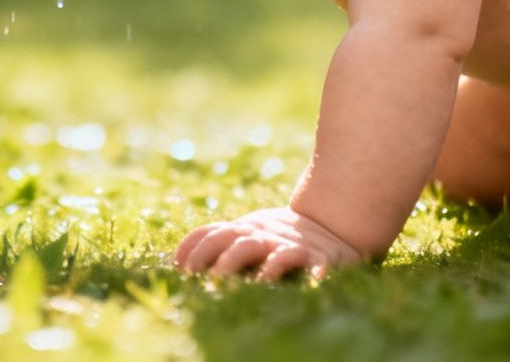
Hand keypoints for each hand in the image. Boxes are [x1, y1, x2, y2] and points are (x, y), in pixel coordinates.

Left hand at [173, 206, 362, 280]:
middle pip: (232, 239)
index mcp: (244, 229)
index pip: (213, 232)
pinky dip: (304, 271)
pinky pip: (309, 260)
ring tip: (224, 277)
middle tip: (197, 277)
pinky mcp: (317, 256)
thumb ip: (219, 241)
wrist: (333, 227)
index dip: (193, 247)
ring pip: (261, 247)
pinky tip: (299, 283)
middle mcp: (262, 233)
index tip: (177, 267)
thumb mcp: (249, 234)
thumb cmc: (279, 238)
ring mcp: (288, 243)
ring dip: (240, 260)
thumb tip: (178, 259)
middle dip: (211, 256)